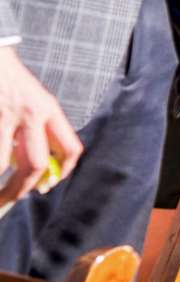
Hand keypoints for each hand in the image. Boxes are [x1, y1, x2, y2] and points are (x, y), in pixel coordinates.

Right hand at [0, 46, 80, 204]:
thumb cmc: (11, 82)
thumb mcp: (34, 100)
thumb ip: (41, 130)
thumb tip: (41, 174)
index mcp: (50, 109)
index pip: (70, 148)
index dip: (62, 173)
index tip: (47, 187)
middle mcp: (31, 113)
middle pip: (35, 164)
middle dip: (21, 189)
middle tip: (9, 200)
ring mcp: (6, 114)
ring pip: (2, 162)